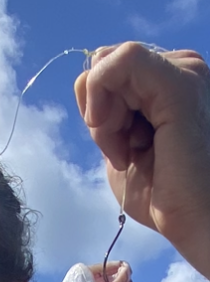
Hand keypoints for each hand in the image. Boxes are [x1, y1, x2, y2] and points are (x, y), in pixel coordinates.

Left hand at [75, 45, 209, 277]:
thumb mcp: (121, 142)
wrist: (194, 222)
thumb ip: (107, 110)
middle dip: (97, 108)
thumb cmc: (162, 194)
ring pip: (109, 61)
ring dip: (100, 112)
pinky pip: (122, 60)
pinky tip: (118, 135)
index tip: (117, 147)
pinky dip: (103, 96)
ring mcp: (185, 71)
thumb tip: (87, 83)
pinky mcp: (180, 83)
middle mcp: (183, 69)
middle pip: (106, 61)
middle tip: (121, 149)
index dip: (98, 107)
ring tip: (127, 149)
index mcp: (171, 82)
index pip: (112, 69)